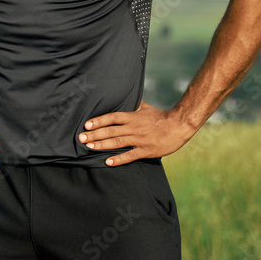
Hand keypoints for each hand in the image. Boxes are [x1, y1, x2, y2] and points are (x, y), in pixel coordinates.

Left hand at [77, 101, 195, 166]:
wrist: (179, 125)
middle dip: (95, 134)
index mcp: (133, 117)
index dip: (99, 121)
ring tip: (89, 148)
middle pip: (111, 131)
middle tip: (81, 138)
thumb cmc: (161, 116)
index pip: (112, 117)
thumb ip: (133, 105)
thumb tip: (125, 97)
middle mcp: (134, 128)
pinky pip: (130, 156)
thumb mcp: (146, 108)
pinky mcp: (146, 151)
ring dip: (102, 145)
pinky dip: (119, 159)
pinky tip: (108, 162)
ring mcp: (139, 140)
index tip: (86, 125)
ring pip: (117, 143)